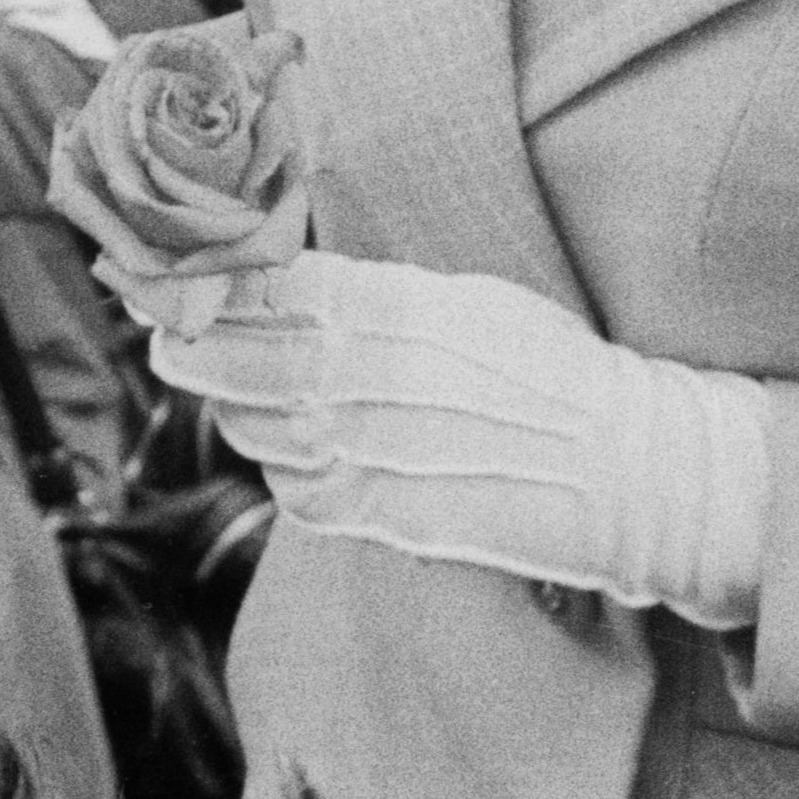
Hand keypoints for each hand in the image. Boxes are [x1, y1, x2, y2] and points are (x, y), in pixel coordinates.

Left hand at [150, 250, 770, 626]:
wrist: (629, 469)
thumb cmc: (554, 373)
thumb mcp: (467, 300)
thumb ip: (377, 295)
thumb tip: (293, 282)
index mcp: (393, 309)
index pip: (264, 290)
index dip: (208, 287)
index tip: (178, 280)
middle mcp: (370, 378)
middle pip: (236, 360)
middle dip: (189, 346)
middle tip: (170, 336)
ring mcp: (373, 454)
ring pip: (256, 431)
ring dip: (233, 410)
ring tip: (234, 392)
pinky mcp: (385, 518)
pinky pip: (299, 493)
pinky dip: (284, 471)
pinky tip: (299, 452)